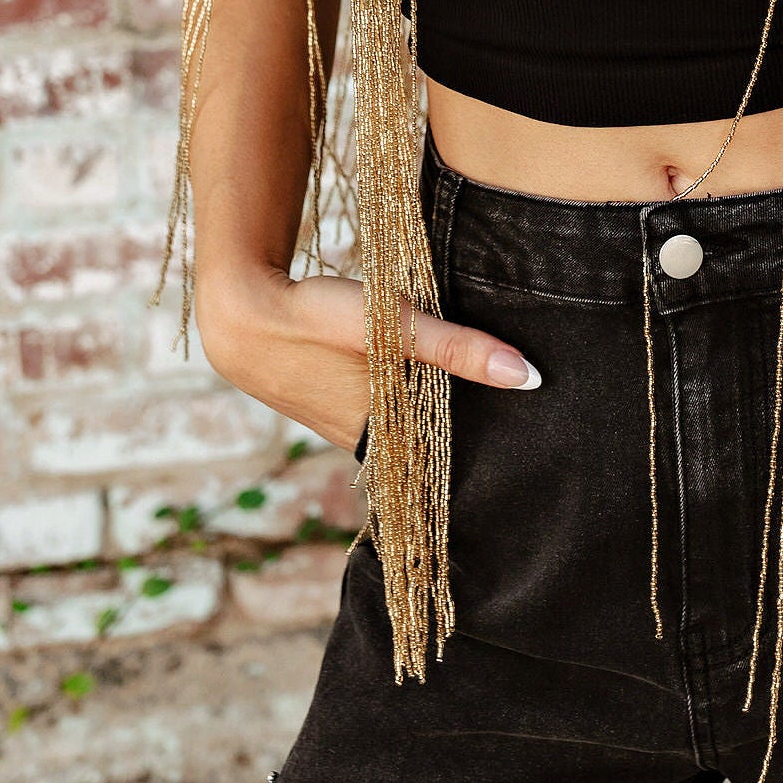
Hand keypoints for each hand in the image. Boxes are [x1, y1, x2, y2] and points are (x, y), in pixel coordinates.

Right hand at [196, 267, 538, 451]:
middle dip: (479, 443)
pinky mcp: (343, 407)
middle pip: (437, 451)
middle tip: (540, 439)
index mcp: (387, 436)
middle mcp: (371, 444)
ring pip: (416, 434)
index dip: (492, 465)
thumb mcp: (389, 325)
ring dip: (448, 422)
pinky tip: (444, 389)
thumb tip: (527, 376)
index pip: (452, 469)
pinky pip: (395, 417)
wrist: (242, 313)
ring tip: (510, 417)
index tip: (539, 466)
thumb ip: (456, 348)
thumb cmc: (315, 318)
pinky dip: (420, 407)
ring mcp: (354, 428)